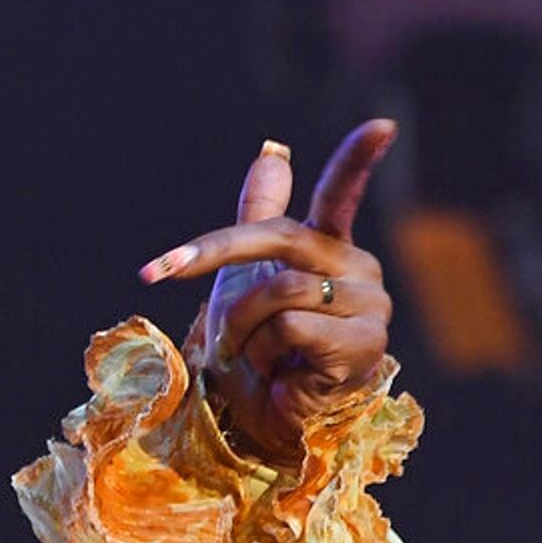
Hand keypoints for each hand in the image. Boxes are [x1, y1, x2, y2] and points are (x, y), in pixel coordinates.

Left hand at [137, 120, 396, 464]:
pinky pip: (289, 325)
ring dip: (238, 325)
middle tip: (159, 270)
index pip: (343, 195)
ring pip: (278, 289)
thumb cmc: (258, 348)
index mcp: (332, 250)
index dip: (357, 159)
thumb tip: (273, 153)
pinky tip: (277, 372)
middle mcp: (361, 271)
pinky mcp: (364, 344)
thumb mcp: (246, 276)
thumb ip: (259, 217)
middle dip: (214, 254)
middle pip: (279, 238)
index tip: (382, 123)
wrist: (263, 419)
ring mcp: (371, 307)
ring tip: (246, 353)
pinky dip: (261, 349)